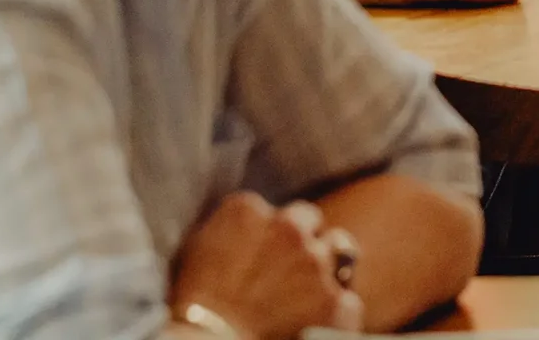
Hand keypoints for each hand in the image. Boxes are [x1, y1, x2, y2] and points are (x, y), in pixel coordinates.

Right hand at [170, 193, 361, 338]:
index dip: (271, 234)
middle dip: (302, 241)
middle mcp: (287, 227)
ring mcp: (315, 262)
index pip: (270, 210)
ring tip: (308, 295)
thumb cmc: (191, 312)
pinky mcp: (335, 301)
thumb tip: (246, 228)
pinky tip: (316, 327)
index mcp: (248, 211)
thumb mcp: (197, 252)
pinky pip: (347, 300)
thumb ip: (227, 230)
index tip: (264, 255)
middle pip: (309, 221)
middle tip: (288, 272)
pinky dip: (336, 314)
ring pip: (338, 249)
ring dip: (326, 267)